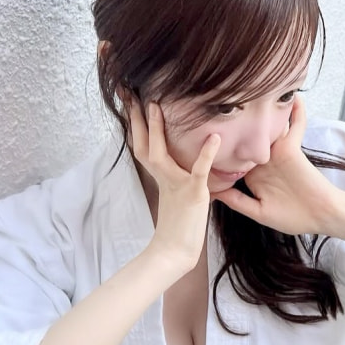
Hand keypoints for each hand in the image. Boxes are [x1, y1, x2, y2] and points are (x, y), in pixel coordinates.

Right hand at [129, 99, 220, 271]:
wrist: (176, 250)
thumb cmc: (178, 223)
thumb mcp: (175, 191)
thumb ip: (175, 172)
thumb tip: (179, 156)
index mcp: (159, 174)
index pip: (142, 143)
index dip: (135, 122)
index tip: (129, 100)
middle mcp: (163, 175)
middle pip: (144, 143)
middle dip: (136, 118)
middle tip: (129, 94)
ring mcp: (176, 183)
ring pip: (162, 153)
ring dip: (157, 129)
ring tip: (156, 106)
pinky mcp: (193, 192)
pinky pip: (200, 170)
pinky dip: (207, 153)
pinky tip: (215, 137)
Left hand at [212, 94, 340, 235]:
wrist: (320, 217)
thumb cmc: (293, 217)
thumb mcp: (259, 211)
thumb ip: (237, 201)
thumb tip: (212, 193)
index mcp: (254, 175)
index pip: (234, 159)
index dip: (219, 150)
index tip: (200, 139)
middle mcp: (265, 160)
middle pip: (247, 138)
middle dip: (235, 124)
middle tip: (215, 105)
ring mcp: (278, 152)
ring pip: (267, 128)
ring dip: (262, 112)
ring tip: (248, 88)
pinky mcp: (292, 148)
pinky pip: (295, 126)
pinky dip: (296, 112)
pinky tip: (294, 97)